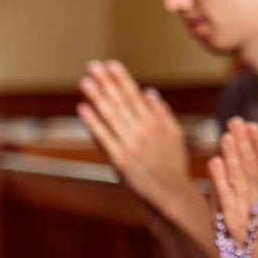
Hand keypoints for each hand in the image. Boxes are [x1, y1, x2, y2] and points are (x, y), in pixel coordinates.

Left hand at [77, 60, 192, 208]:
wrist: (172, 194)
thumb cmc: (173, 165)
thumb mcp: (174, 136)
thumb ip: (162, 113)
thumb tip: (150, 92)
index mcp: (156, 123)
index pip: (135, 96)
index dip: (122, 79)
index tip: (111, 64)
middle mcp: (143, 131)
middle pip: (121, 102)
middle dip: (106, 82)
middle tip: (93, 66)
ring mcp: (131, 145)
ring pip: (111, 116)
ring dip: (97, 97)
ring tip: (85, 81)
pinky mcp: (120, 160)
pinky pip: (103, 138)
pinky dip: (93, 122)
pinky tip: (83, 108)